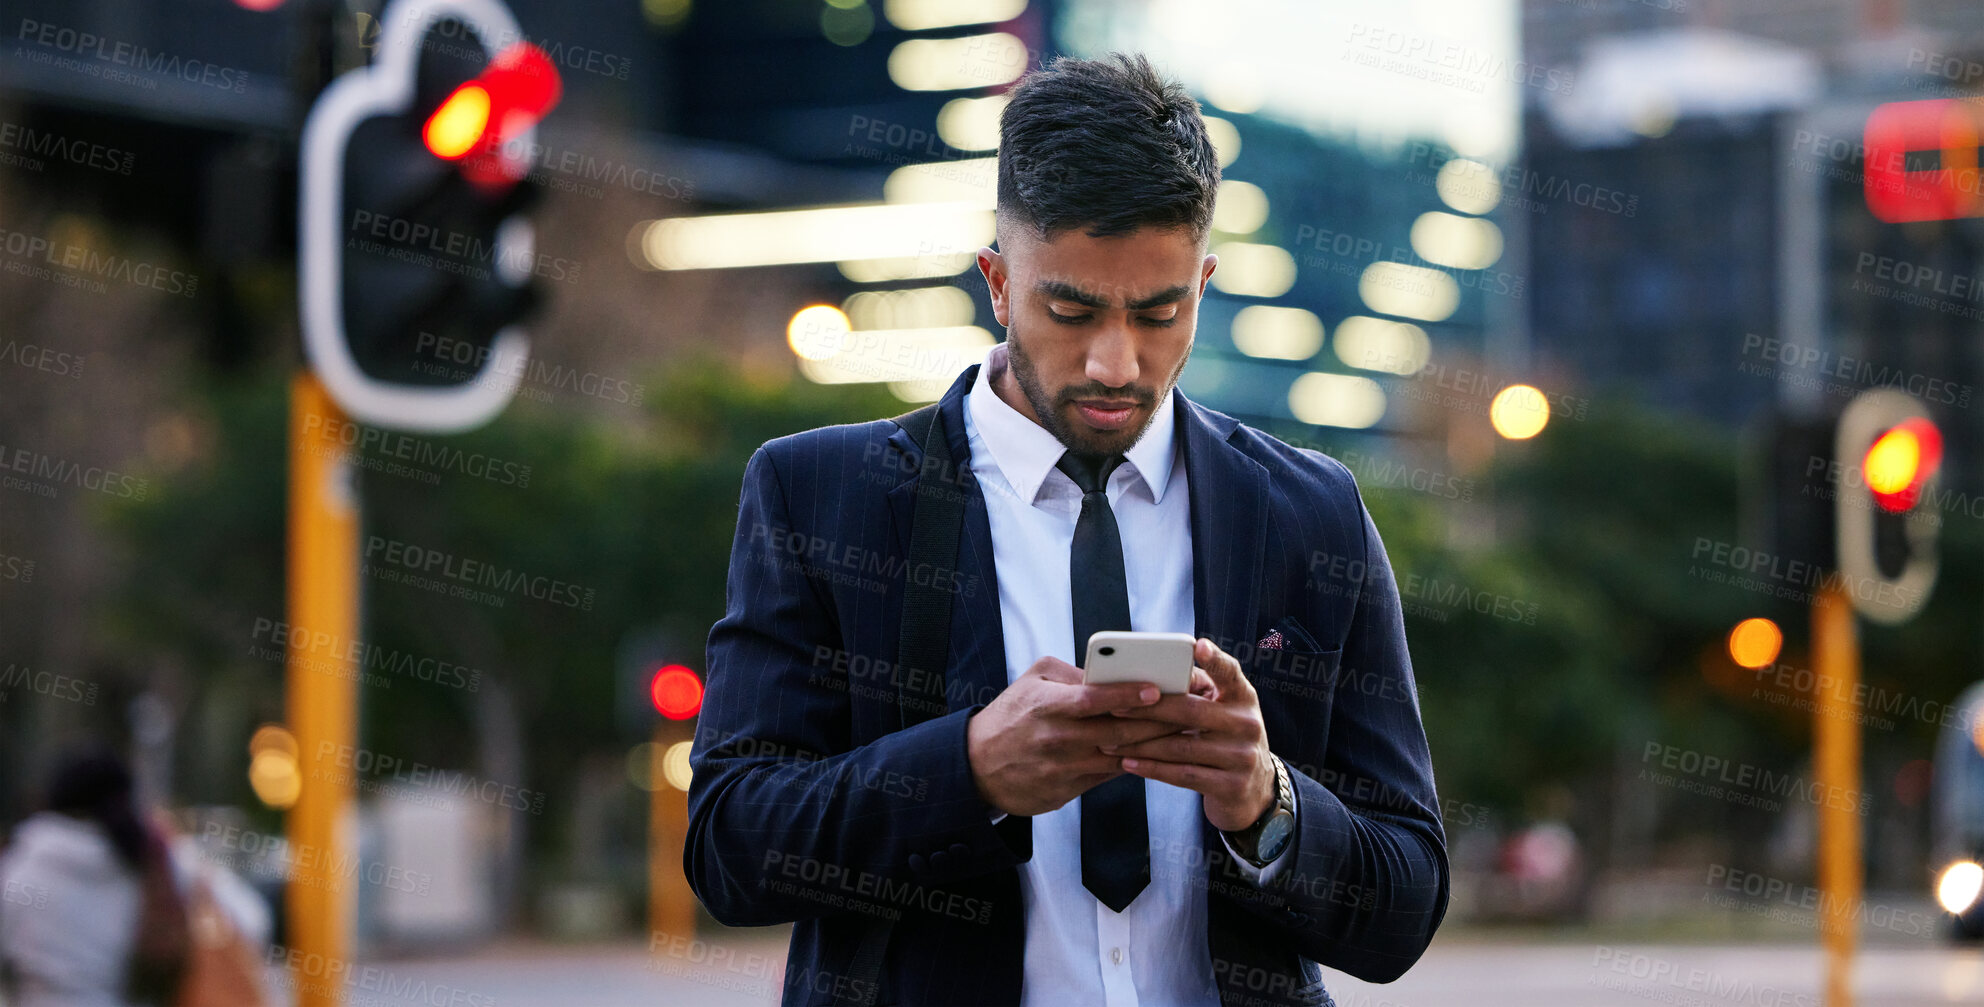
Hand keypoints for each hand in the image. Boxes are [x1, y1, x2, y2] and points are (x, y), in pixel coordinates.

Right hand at [965, 655, 1206, 816]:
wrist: (978, 768)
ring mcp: (1065, 768)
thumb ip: (1071, 675)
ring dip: (1155, 744)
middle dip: (1158, 720)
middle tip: (1190, 708)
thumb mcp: (1031, 682)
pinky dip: (1136, 763)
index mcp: (1047, 706)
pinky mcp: (1069, 791)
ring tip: (1185, 730)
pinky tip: (1159, 752)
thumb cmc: (1010, 716)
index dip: (1126, 695)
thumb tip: (1110, 675)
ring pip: (1121, 756)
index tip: (1155, 688)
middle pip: (1118, 731)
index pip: (1092, 699)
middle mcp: (1058, 739)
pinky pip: (1110, 775)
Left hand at [1102, 637, 1275, 831]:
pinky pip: (1182, 775)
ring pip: (1181, 746)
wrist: (1255, 790)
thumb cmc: (1224, 739)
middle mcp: (1248, 724)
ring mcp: (1242, 757)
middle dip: (1148, 710)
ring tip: (1111, 741)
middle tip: (1115, 707)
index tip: (1196, 645)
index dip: (1214, 658)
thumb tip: (1149, 677)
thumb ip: (1198, 694)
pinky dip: (1152, 769)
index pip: (1230, 672)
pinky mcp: (1231, 786)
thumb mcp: (1223, 713)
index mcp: (1244, 697)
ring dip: (1140, 744)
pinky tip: (1129, 763)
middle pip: (1191, 711)